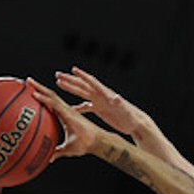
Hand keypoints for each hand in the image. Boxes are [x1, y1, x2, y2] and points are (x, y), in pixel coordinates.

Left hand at [27, 78, 100, 159]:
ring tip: (29, 81)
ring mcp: (66, 109)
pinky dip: (44, 98)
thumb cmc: (85, 145)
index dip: (42, 97)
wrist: (95, 143)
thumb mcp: (67, 149)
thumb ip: (57, 151)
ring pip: (50, 95)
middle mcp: (64, 109)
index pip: (51, 103)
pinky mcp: (68, 111)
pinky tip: (35, 94)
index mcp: (64, 115)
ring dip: (39, 87)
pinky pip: (53, 103)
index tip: (32, 92)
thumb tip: (49, 158)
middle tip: (28, 81)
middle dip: (39, 87)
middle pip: (49, 95)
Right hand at [55, 67, 170, 157]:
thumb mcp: (125, 111)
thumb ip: (120, 103)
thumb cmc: (131, 118)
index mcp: (105, 95)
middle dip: (70, 80)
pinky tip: (70, 108)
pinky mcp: (100, 109)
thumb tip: (116, 97)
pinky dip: (78, 107)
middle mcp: (100, 96)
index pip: (92, 82)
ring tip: (59, 83)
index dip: (83, 76)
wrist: (135, 123)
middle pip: (83, 85)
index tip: (73, 70)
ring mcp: (99, 102)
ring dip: (71, 88)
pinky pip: (86, 106)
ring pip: (82, 93)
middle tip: (57, 75)